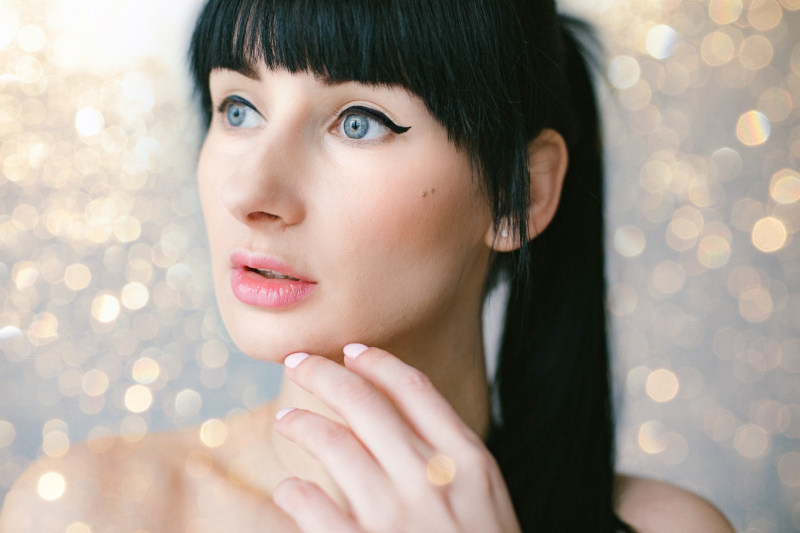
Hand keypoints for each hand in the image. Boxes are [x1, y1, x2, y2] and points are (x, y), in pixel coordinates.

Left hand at [272, 344, 520, 532]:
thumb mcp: (487, 504)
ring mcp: (397, 517)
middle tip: (298, 361)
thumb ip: (452, 463)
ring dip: (303, 424)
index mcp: (468, 461)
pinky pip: (313, 508)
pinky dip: (295, 493)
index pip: (416, 390)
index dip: (378, 363)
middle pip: (366, 404)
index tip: (352, 351)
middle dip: (325, 374)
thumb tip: (403, 427)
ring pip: (334, 444)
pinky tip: (291, 489)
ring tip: (287, 419)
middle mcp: (432, 480)